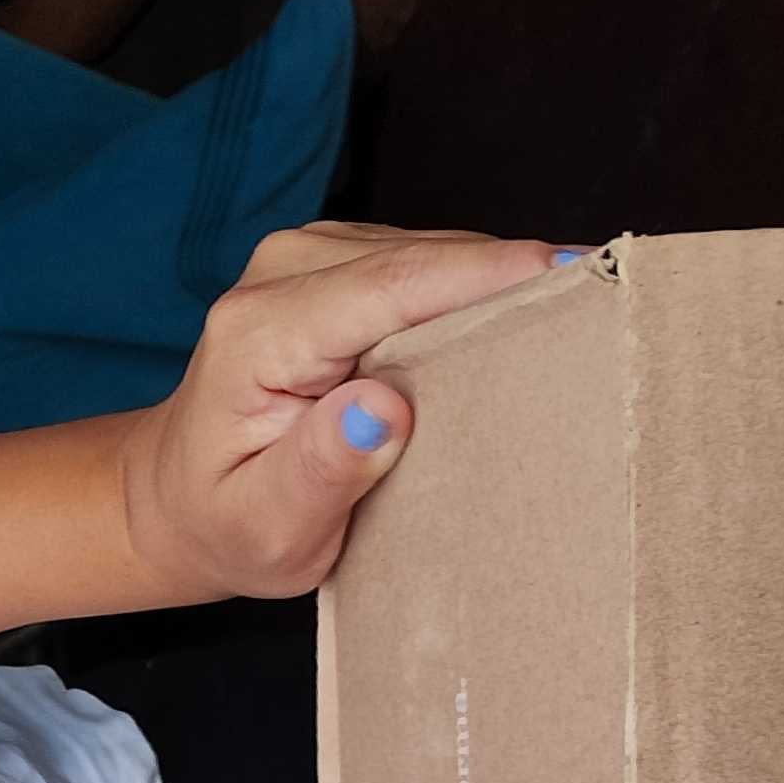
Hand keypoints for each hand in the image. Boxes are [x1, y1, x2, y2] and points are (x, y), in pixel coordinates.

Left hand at [116, 222, 563, 602]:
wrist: (178, 494)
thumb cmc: (227, 521)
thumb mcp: (266, 529)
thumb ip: (318, 472)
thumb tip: (381, 409)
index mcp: (261, 331)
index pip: (391, 286)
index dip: (485, 276)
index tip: (574, 269)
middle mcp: (283, 272)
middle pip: (425, 258)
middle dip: (514, 283)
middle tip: (605, 315)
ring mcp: (310, 255)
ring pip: (436, 253)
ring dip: (500, 290)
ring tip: (570, 331)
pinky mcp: (340, 259)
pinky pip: (429, 264)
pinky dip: (474, 295)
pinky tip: (509, 335)